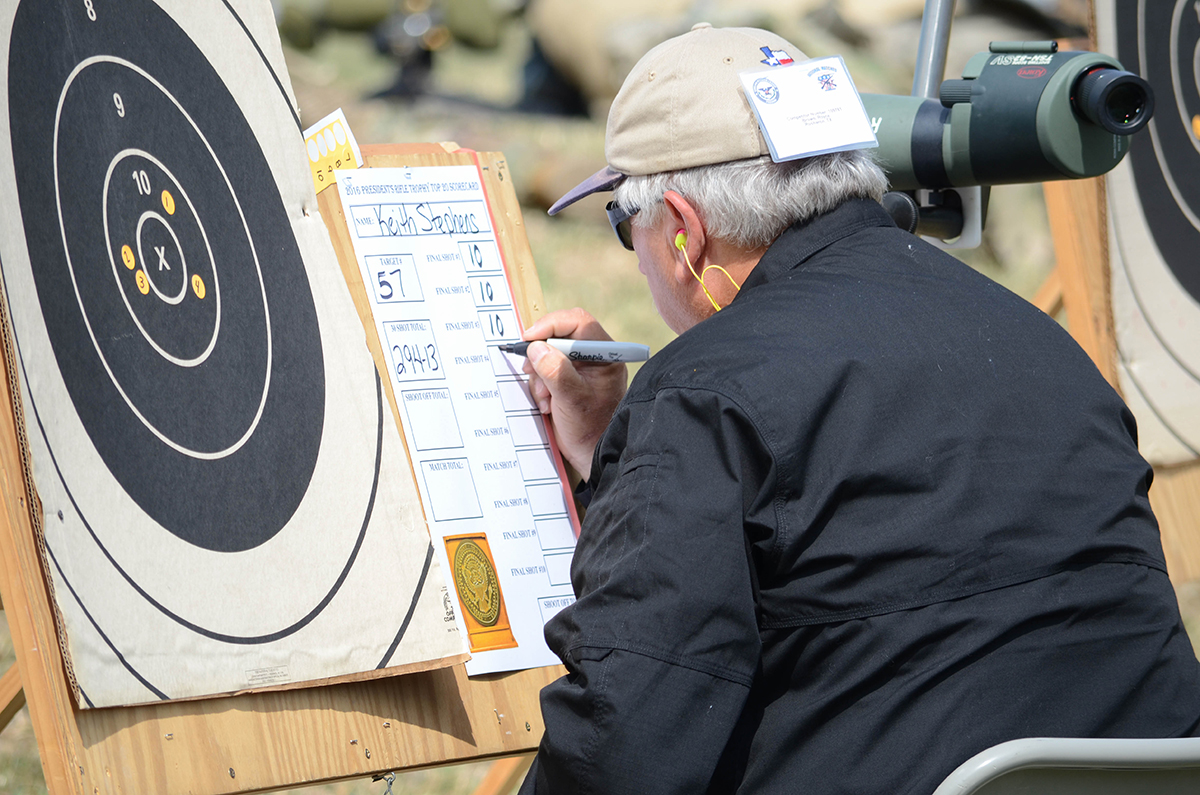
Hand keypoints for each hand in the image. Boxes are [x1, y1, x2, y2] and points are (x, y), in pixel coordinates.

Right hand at [522, 308, 627, 480]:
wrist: (591, 453)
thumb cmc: (590, 428)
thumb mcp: (572, 398)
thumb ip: (555, 371)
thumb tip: (536, 348)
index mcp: (604, 355)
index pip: (577, 322)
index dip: (550, 325)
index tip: (529, 339)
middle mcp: (593, 357)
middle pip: (559, 336)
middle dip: (541, 355)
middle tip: (532, 372)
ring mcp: (580, 369)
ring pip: (548, 354)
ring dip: (539, 375)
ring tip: (546, 398)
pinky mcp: (567, 379)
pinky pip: (545, 370)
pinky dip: (540, 385)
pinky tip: (548, 403)